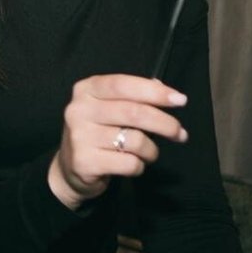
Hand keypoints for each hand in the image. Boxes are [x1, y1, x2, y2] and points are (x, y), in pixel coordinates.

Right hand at [48, 74, 188, 209]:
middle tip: (180, 134)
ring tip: (148, 153)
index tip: (180, 100)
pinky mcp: (84, 162)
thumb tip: (164, 89)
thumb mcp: (109, 107)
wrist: (71, 167)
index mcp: (85, 90)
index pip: (123, 85)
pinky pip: (129, 163)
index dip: (154, 91)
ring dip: (151, 150)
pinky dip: (139, 166)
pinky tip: (131, 164)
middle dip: (165, 124)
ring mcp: (79, 136)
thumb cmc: (98, 132)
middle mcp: (79, 110)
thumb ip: (133, 96)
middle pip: (134, 112)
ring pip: (136, 141)